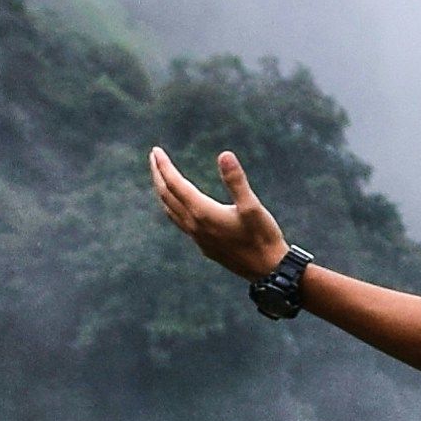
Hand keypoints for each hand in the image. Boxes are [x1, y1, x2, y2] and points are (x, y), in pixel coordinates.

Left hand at [147, 146, 290, 281]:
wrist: (267, 269)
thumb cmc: (262, 237)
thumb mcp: (252, 206)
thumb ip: (236, 181)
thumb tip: (224, 155)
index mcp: (203, 213)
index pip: (175, 185)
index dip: (164, 166)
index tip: (156, 150)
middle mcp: (194, 225)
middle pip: (167, 196)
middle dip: (158, 175)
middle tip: (153, 156)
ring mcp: (197, 237)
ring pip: (170, 210)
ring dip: (162, 191)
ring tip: (160, 176)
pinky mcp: (203, 245)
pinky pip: (178, 221)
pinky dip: (171, 206)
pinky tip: (177, 204)